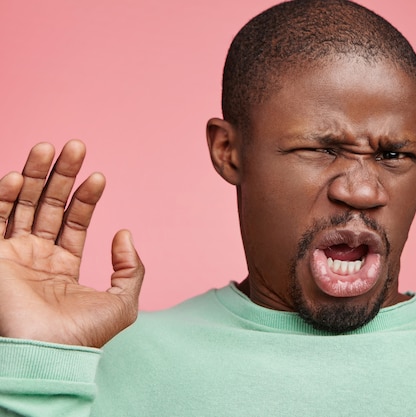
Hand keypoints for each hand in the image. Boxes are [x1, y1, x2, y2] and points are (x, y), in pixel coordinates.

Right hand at [0, 140, 143, 346]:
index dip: (85, 198)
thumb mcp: (122, 301)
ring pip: (21, 205)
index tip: (100, 176)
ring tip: (50, 147)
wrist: (47, 353)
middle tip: (76, 145)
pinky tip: (18, 175)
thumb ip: (130, 268)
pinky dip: (3, 196)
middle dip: (60, 175)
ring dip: (33, 174)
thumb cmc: (84, 335)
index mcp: (62, 266)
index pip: (73, 222)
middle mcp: (35, 257)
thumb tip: (125, 233)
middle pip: (47, 205)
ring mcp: (11, 255)